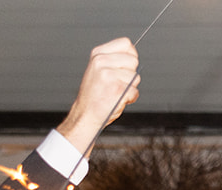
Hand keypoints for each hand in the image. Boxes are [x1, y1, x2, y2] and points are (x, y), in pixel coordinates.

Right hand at [56, 38, 139, 154]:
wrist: (85, 114)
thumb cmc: (94, 94)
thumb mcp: (98, 69)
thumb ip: (113, 59)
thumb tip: (133, 54)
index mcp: (98, 54)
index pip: (126, 43)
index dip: (131, 55)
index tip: (127, 65)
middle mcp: (102, 61)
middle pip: (134, 61)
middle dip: (131, 73)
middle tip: (118, 83)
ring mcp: (109, 75)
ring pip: (136, 77)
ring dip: (130, 88)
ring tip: (115, 92)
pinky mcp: (117, 89)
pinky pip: (135, 91)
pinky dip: (130, 99)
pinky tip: (117, 100)